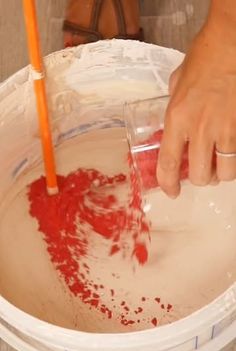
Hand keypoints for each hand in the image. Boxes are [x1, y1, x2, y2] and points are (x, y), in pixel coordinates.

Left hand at [157, 17, 235, 197]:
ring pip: (224, 174)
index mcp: (176, 119)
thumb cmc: (203, 59)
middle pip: (199, 176)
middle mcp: (199, 129)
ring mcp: (224, 130)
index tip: (171, 192)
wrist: (231, 45)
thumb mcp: (175, 85)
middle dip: (199, 179)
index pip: (168, 163)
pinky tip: (230, 152)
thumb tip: (171, 125)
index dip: (168, 184)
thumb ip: (172, 110)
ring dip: (219, 173)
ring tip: (218, 163)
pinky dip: (234, 162)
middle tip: (200, 171)